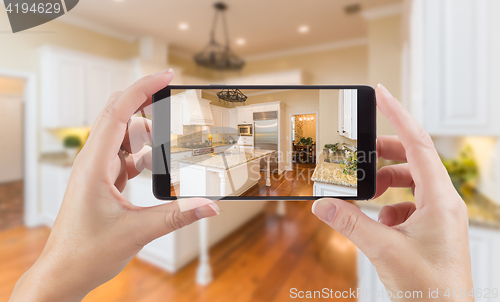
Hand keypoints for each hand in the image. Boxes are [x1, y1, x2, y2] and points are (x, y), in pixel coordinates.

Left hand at [10, 70, 219, 301]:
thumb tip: (210, 205)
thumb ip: (178, 215)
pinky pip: (123, 156)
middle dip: (146, 102)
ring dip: (146, 133)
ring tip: (170, 137)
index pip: (118, 114)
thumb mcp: (138, 231)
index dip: (142, 90)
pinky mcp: (102, 181)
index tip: (165, 76)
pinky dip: (142, 154)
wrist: (64, 273)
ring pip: (122, 136)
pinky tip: (155, 164)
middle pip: (119, 116)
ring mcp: (96, 170)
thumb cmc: (86, 252)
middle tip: (173, 96)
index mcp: (94, 165)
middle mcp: (92, 162)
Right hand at [312, 84, 472, 300]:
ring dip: (385, 184)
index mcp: (440, 199)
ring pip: (411, 183)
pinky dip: (390, 207)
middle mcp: (444, 203)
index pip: (418, 143)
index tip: (381, 93)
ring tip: (366, 194)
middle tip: (360, 153)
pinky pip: (409, 204)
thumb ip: (350, 223)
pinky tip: (379, 223)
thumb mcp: (384, 250)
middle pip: (413, 160)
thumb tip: (322, 203)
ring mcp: (440, 216)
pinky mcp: (433, 229)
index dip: (398, 115)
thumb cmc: (431, 289)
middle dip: (384, 154)